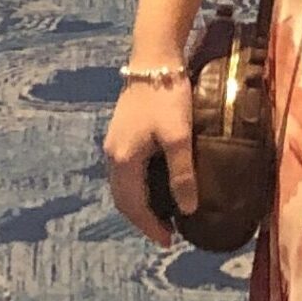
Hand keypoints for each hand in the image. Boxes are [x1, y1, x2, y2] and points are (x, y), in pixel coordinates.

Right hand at [103, 73, 195, 245]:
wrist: (153, 59)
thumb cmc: (167, 97)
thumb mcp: (179, 135)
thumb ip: (182, 173)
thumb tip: (188, 209)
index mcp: (124, 160)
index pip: (134, 206)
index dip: (150, 227)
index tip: (169, 241)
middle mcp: (113, 155)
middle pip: (123, 199)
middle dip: (142, 219)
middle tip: (165, 232)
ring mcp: (114, 143)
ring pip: (122, 186)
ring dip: (139, 204)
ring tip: (161, 214)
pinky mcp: (120, 132)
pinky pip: (125, 172)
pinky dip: (137, 187)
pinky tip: (154, 185)